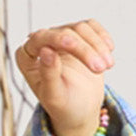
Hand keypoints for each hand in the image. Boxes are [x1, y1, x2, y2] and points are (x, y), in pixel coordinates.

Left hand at [14, 19, 113, 135]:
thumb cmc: (63, 106)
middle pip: (64, 33)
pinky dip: (102, 37)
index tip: (71, 44)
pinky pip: (91, 26)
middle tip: (100, 68)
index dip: (55, 38)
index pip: (39, 39)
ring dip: (97, 46)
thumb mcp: (54, 97)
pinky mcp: (78, 35)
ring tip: (106, 67)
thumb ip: (48, 75)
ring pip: (81, 28)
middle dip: (84, 49)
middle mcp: (41, 44)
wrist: (80, 109)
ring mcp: (61, 37)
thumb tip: (45, 50)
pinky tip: (109, 50)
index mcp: (27, 58)